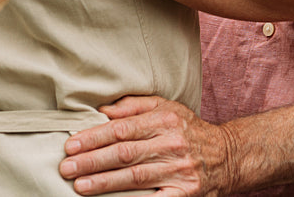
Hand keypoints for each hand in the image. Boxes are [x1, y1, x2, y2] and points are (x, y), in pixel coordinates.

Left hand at [60, 96, 235, 196]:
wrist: (227, 156)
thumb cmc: (188, 130)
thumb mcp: (167, 108)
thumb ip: (134, 107)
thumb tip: (101, 111)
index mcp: (165, 121)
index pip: (123, 129)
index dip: (94, 137)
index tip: (72, 144)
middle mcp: (172, 145)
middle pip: (125, 153)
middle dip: (93, 161)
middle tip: (67, 167)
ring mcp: (179, 172)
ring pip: (135, 178)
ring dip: (104, 183)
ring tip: (80, 186)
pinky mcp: (185, 194)